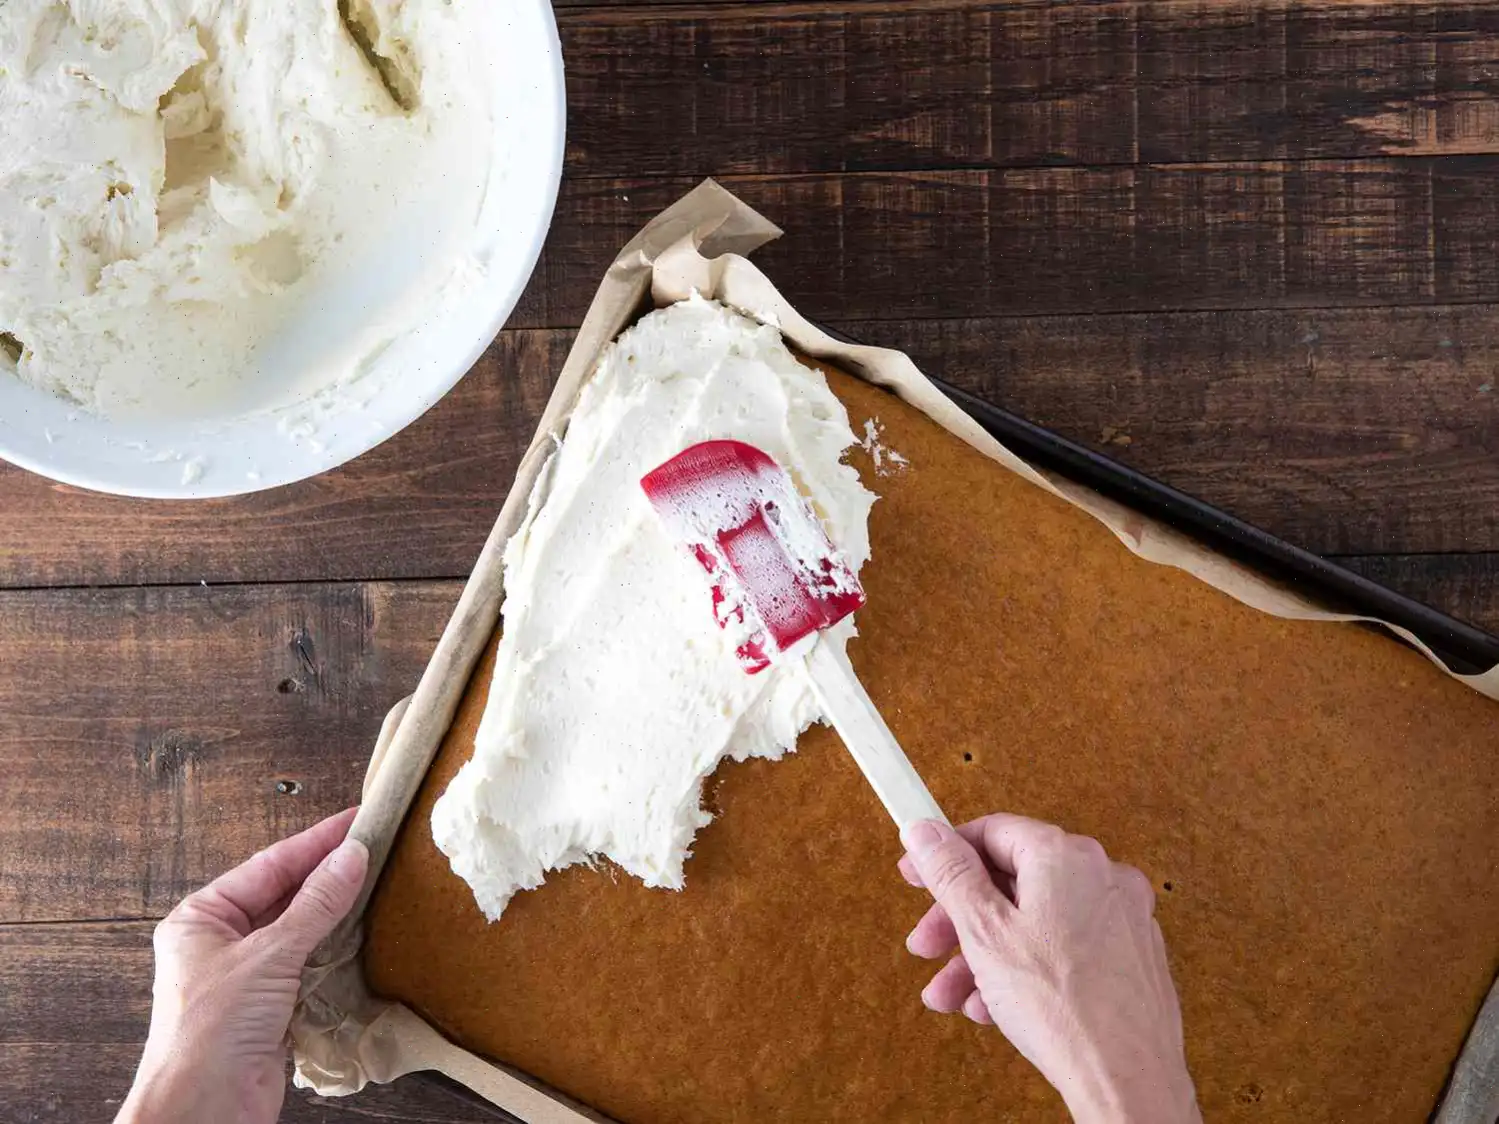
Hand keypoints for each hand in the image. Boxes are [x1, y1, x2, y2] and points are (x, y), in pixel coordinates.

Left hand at [116, 808, 368, 1123]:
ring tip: (377, 880)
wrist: (204, 1113)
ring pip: (299, 929)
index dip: (316, 842)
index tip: (356, 820)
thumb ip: (315, 904)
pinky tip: (364, 933)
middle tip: (375, 845)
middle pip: (284, 894)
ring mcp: (245, 976)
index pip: (269, 865)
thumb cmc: (210, 1034)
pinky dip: (335, 949)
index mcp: (201, 919)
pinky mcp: (270, 1008)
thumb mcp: (269, 955)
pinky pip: (308, 964)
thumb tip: (351, 856)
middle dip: (328, 873)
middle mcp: (220, 943)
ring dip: (335, 911)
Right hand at [899, 815, 1199, 1123]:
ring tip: (952, 995)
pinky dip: (1025, 967)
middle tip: (926, 947)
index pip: (993, 832)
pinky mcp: (1131, 955)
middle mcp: (1102, 876)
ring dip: (984, 953)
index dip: (946, 855)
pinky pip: (1064, 946)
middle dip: (959, 919)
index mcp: (1066, 856)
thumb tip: (924, 831)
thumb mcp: (984, 932)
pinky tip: (994, 1006)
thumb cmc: (1062, 1007)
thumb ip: (951, 874)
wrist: (1127, 1079)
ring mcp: (1122, 917)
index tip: (915, 876)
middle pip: (1012, 880)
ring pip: (1035, 920)